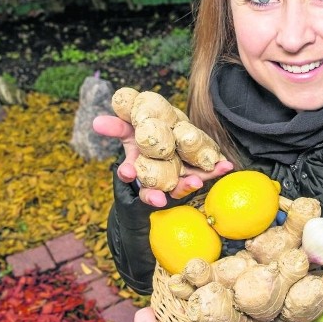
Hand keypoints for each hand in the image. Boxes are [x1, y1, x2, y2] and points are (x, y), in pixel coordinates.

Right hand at [93, 115, 232, 206]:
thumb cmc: (144, 134)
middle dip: (155, 194)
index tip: (128, 174)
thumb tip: (96, 122)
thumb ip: (116, 126)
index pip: (129, 173)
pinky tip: (226, 165)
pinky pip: (204, 172)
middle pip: (153, 187)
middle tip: (159, 199)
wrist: (167, 135)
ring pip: (179, 184)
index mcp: (137, 163)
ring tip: (196, 182)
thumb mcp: (128, 129)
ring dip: (187, 185)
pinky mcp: (194, 172)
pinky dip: (215, 169)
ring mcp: (175, 176)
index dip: (129, 174)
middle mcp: (155, 174)